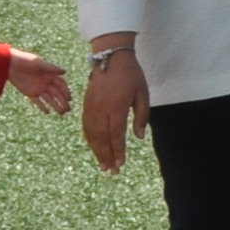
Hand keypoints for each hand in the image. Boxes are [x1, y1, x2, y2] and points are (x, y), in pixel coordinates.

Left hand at [4, 51, 73, 114]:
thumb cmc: (25, 60)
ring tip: (61, 113)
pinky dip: (42, 107)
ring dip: (56, 106)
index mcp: (50, 75)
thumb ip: (51, 68)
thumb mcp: (38, 63)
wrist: (10, 65)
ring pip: (49, 99)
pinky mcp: (30, 93)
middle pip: (57, 94)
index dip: (66, 92)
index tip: (69, 99)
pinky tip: (47, 112)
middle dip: (63, 102)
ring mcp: (39, 89)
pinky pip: (38, 101)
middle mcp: (46, 83)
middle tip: (68, 110)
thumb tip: (65, 72)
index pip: (61, 85)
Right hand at [83, 48, 150, 171]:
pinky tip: (94, 149)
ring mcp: (91, 106)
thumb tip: (139, 137)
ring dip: (97, 151)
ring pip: (92, 134)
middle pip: (102, 137)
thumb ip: (141, 115)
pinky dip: (90, 140)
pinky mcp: (86, 105)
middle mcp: (101, 108)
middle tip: (112, 172)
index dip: (118, 150)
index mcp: (117, 105)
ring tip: (103, 165)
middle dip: (107, 156)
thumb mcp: (143, 93)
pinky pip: (86, 126)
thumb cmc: (131, 75)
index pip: (116, 133)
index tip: (121, 164)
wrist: (110, 57)